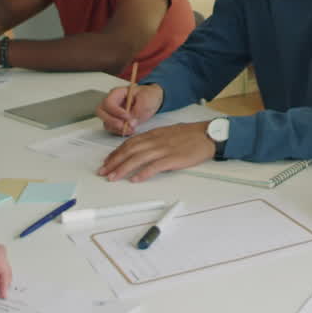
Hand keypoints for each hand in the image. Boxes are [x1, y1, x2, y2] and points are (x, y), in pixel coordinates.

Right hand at [96, 84, 162, 135]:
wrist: (152, 100)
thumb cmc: (148, 95)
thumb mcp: (147, 98)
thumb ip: (139, 109)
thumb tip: (131, 123)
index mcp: (117, 93)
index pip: (108, 102)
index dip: (116, 111)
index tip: (128, 117)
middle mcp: (112, 102)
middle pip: (101, 112)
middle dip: (112, 121)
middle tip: (124, 126)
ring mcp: (112, 112)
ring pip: (106, 122)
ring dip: (117, 128)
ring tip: (131, 128)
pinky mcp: (116, 121)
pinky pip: (112, 129)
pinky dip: (120, 131)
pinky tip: (130, 130)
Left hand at [97, 121, 212, 181]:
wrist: (207, 134)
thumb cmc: (190, 135)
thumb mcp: (168, 133)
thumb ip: (154, 140)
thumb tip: (141, 148)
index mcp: (154, 134)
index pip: (129, 143)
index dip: (116, 153)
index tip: (107, 161)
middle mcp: (156, 140)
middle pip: (130, 151)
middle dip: (114, 161)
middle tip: (104, 171)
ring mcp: (164, 149)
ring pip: (138, 158)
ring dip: (123, 168)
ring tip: (113, 177)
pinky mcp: (173, 158)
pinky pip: (155, 166)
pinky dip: (144, 173)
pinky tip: (136, 179)